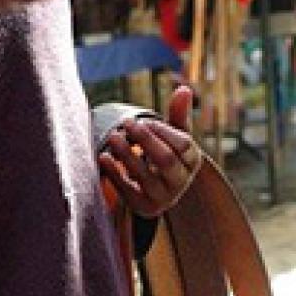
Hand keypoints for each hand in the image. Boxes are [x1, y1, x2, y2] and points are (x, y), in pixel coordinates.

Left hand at [99, 85, 203, 218]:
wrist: (157, 189)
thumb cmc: (165, 153)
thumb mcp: (174, 135)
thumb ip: (178, 114)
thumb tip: (184, 88)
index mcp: (192, 162)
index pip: (184, 145)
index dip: (163, 131)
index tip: (145, 120)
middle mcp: (181, 182)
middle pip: (166, 161)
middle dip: (146, 140)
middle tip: (127, 123)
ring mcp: (163, 197)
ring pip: (146, 176)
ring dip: (127, 155)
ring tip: (112, 137)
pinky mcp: (143, 207)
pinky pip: (128, 191)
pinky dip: (115, 174)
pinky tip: (104, 158)